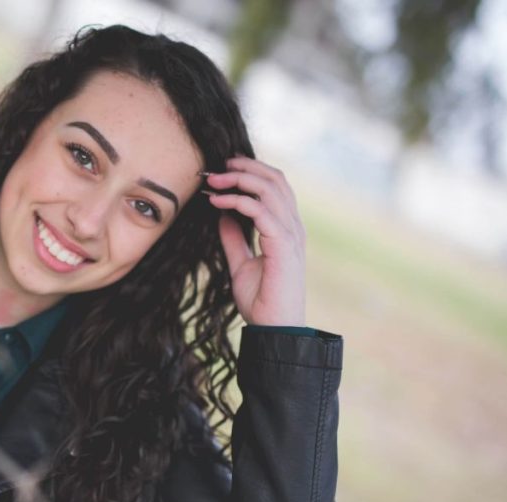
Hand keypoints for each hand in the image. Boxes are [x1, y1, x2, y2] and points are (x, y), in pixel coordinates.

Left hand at [204, 156, 306, 326]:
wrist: (273, 329)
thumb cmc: (261, 301)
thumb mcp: (240, 264)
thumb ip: (233, 238)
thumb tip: (222, 214)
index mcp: (286, 229)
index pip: (275, 186)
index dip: (251, 171)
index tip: (223, 169)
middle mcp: (293, 227)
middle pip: (275, 180)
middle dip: (244, 168)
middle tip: (216, 168)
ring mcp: (291, 235)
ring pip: (269, 189)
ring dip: (239, 179)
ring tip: (214, 181)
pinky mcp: (284, 245)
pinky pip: (261, 211)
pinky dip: (237, 201)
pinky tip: (217, 202)